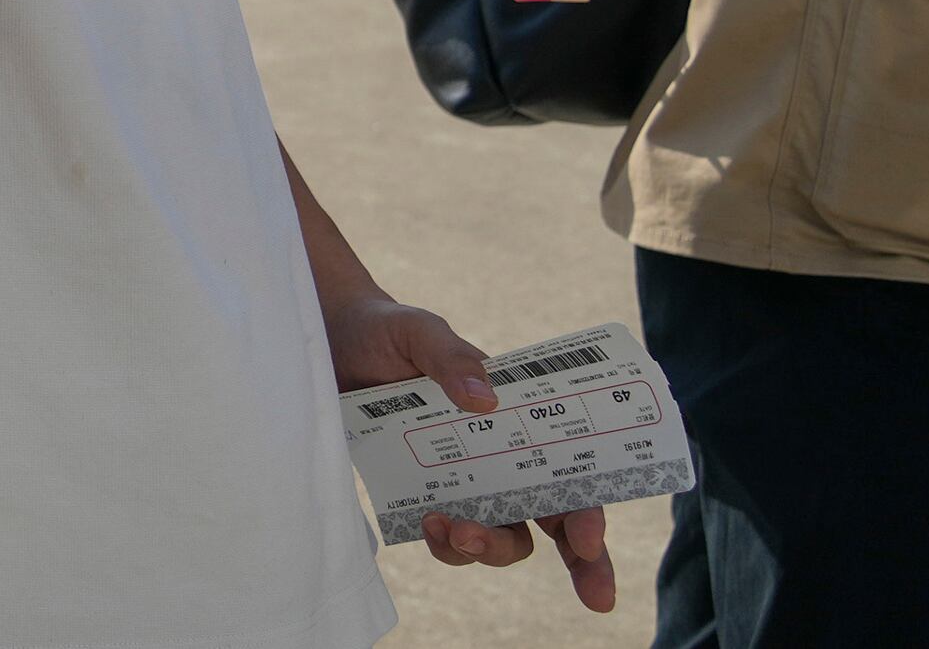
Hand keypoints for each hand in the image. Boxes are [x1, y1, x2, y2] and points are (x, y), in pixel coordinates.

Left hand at [321, 293, 618, 615]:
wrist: (332, 343)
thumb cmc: (388, 333)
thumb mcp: (417, 330)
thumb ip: (449, 355)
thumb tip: (485, 400)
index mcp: (519, 418)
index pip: (572, 470)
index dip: (590, 511)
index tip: (588, 540)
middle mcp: (501, 458)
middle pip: (556, 519)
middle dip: (584, 563)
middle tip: (596, 597)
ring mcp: (465, 483)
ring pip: (504, 538)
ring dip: (493, 549)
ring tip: (456, 530)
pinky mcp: (424, 495)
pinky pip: (449, 540)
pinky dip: (447, 545)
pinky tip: (426, 522)